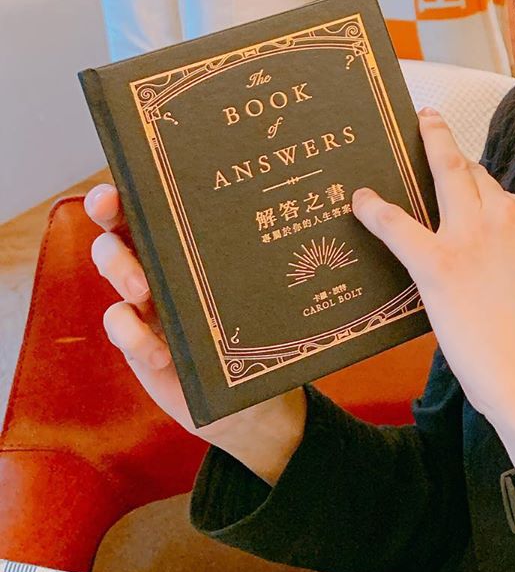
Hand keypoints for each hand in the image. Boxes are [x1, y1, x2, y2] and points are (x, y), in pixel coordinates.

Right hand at [84, 183, 304, 450]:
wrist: (253, 399)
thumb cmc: (269, 328)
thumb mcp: (282, 285)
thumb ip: (298, 248)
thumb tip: (349, 205)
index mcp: (197, 238)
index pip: (162, 199)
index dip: (141, 180)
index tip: (133, 172)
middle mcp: (165, 260)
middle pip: (122, 222)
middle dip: (108, 208)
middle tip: (111, 208)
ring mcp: (146, 300)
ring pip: (112, 265)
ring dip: (119, 267)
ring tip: (144, 289)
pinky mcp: (137, 339)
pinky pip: (116, 325)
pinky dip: (131, 333)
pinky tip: (162, 351)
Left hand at [350, 107, 514, 430]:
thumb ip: (514, 251)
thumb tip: (473, 250)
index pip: (504, 192)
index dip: (480, 190)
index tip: (466, 176)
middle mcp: (509, 214)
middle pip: (473, 170)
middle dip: (448, 144)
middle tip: (430, 121)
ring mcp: (474, 235)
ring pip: (447, 173)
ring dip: (427, 148)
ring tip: (409, 133)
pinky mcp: (440, 264)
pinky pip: (399, 225)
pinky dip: (375, 211)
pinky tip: (360, 201)